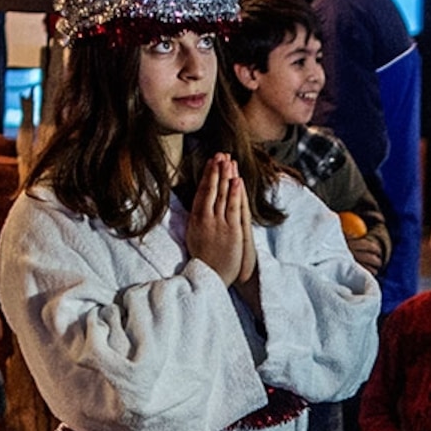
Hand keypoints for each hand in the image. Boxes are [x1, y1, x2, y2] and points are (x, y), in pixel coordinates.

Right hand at [186, 154, 252, 285]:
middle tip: (220, 153)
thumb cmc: (204, 260)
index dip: (207, 175)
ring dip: (225, 176)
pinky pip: (233, 208)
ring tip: (228, 160)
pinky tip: (236, 180)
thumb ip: (198, 220)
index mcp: (196, 220)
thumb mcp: (194, 237)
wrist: (210, 278)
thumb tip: (197, 207)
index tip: (210, 161)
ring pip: (222, 195)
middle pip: (212, 190)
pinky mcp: (231, 231)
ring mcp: (219, 224)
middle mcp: (206, 219)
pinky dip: (235, 193)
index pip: (202, 192)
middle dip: (216, 170)